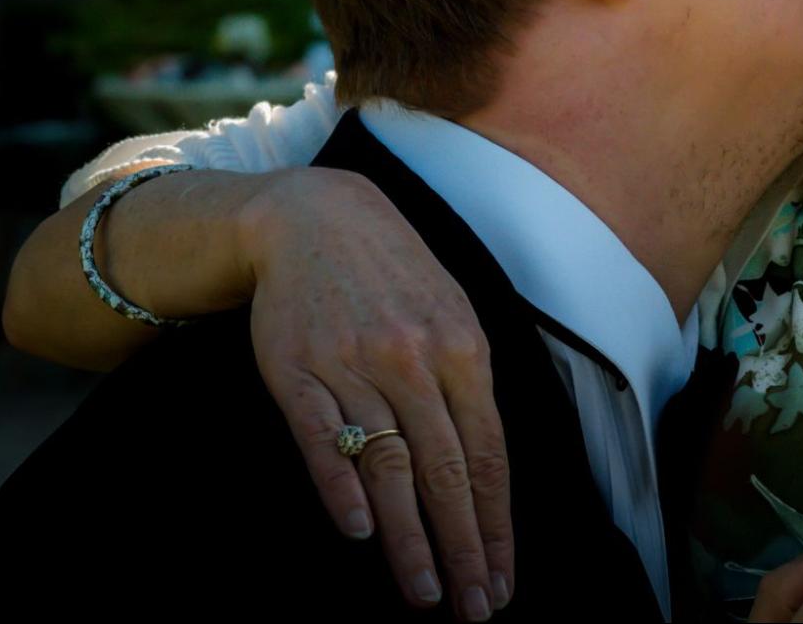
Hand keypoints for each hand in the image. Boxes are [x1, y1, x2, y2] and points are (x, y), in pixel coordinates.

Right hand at [238, 167, 512, 617]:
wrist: (314, 217)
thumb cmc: (394, 272)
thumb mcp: (452, 311)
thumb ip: (469, 385)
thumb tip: (487, 468)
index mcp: (463, 349)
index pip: (488, 455)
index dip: (496, 522)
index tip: (503, 578)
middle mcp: (415, 362)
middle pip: (447, 470)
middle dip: (465, 546)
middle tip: (473, 607)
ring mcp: (355, 368)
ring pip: (391, 466)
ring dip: (410, 538)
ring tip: (425, 592)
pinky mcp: (298, 373)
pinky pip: (325, 439)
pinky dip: (343, 486)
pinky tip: (360, 531)